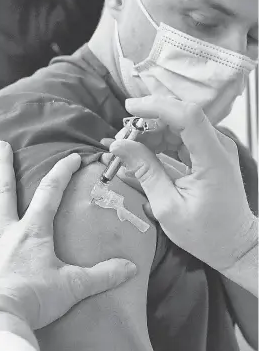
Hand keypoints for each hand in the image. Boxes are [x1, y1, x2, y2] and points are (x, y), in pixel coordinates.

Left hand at [0, 141, 136, 329]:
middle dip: (4, 165)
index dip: (63, 171)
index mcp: (33, 230)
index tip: (74, 157)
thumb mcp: (72, 287)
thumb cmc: (33, 297)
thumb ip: (102, 275)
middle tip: (2, 144)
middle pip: (4, 189)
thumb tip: (131, 267)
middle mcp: (8, 230)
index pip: (50, 191)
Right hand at [105, 95, 255, 272]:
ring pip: (177, 126)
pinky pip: (181, 138)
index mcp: (213, 159)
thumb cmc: (204, 233)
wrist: (232, 243)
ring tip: (126, 151)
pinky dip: (159, 142)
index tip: (129, 109)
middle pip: (179, 117)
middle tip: (121, 141)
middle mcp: (218, 147)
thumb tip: (118, 146)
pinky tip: (141, 154)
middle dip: (146, 123)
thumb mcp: (167, 207)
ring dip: (150, 133)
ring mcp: (215, 148)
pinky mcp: (208, 153)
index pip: (188, 116)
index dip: (157, 106)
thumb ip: (145, 172)